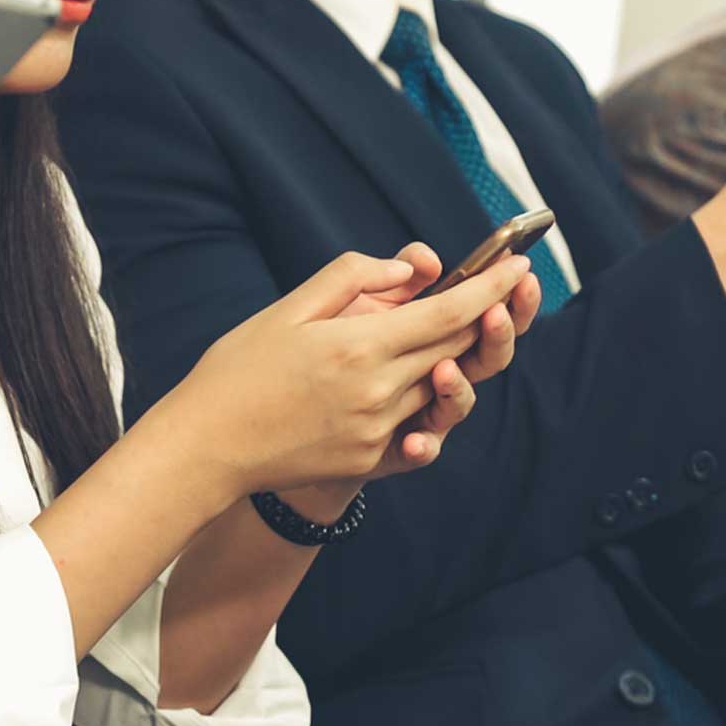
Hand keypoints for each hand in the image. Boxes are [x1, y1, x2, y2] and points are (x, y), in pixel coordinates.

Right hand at [154, 248, 532, 502]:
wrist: (206, 447)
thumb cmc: (239, 370)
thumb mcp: (290, 308)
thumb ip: (352, 278)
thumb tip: (410, 269)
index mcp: (359, 347)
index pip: (449, 313)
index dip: (491, 286)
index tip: (518, 263)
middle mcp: (378, 393)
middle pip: (456, 349)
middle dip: (484, 317)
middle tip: (501, 288)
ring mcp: (376, 433)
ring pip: (440, 387)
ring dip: (452, 356)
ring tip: (446, 332)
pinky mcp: (368, 461)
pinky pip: (417, 426)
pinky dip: (425, 399)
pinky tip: (417, 383)